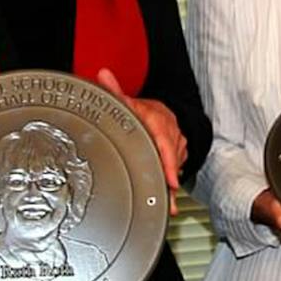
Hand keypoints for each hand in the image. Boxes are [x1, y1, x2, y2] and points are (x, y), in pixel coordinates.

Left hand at [98, 67, 186, 214]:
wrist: (167, 115)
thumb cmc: (146, 112)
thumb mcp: (129, 101)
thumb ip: (115, 91)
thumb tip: (102, 75)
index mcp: (158, 123)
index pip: (166, 144)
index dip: (168, 164)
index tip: (170, 180)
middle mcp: (171, 136)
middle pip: (169, 162)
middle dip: (168, 184)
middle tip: (168, 204)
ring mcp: (176, 148)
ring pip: (172, 169)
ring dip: (168, 186)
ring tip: (166, 205)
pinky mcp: (177, 157)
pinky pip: (173, 171)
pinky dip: (169, 184)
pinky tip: (167, 200)